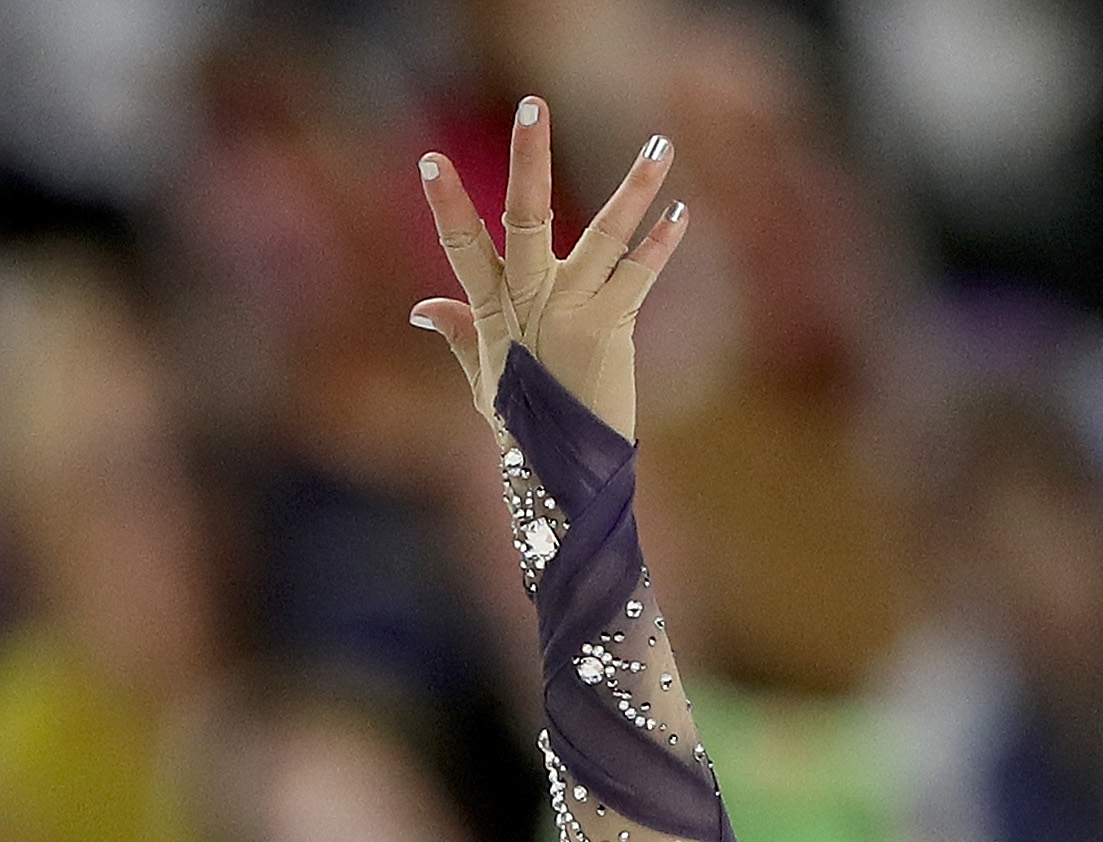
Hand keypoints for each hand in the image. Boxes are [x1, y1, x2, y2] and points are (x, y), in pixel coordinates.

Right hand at [411, 97, 689, 438]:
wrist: (564, 476)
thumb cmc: (524, 431)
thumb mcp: (483, 381)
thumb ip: (461, 335)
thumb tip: (421, 309)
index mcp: (494, 308)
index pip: (462, 246)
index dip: (447, 204)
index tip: (429, 160)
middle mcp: (532, 301)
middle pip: (525, 217)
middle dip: (528, 158)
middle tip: (532, 104)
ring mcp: (574, 311)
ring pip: (604, 235)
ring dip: (636, 189)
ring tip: (660, 146)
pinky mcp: (613, 328)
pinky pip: (641, 276)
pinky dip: (662, 244)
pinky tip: (681, 213)